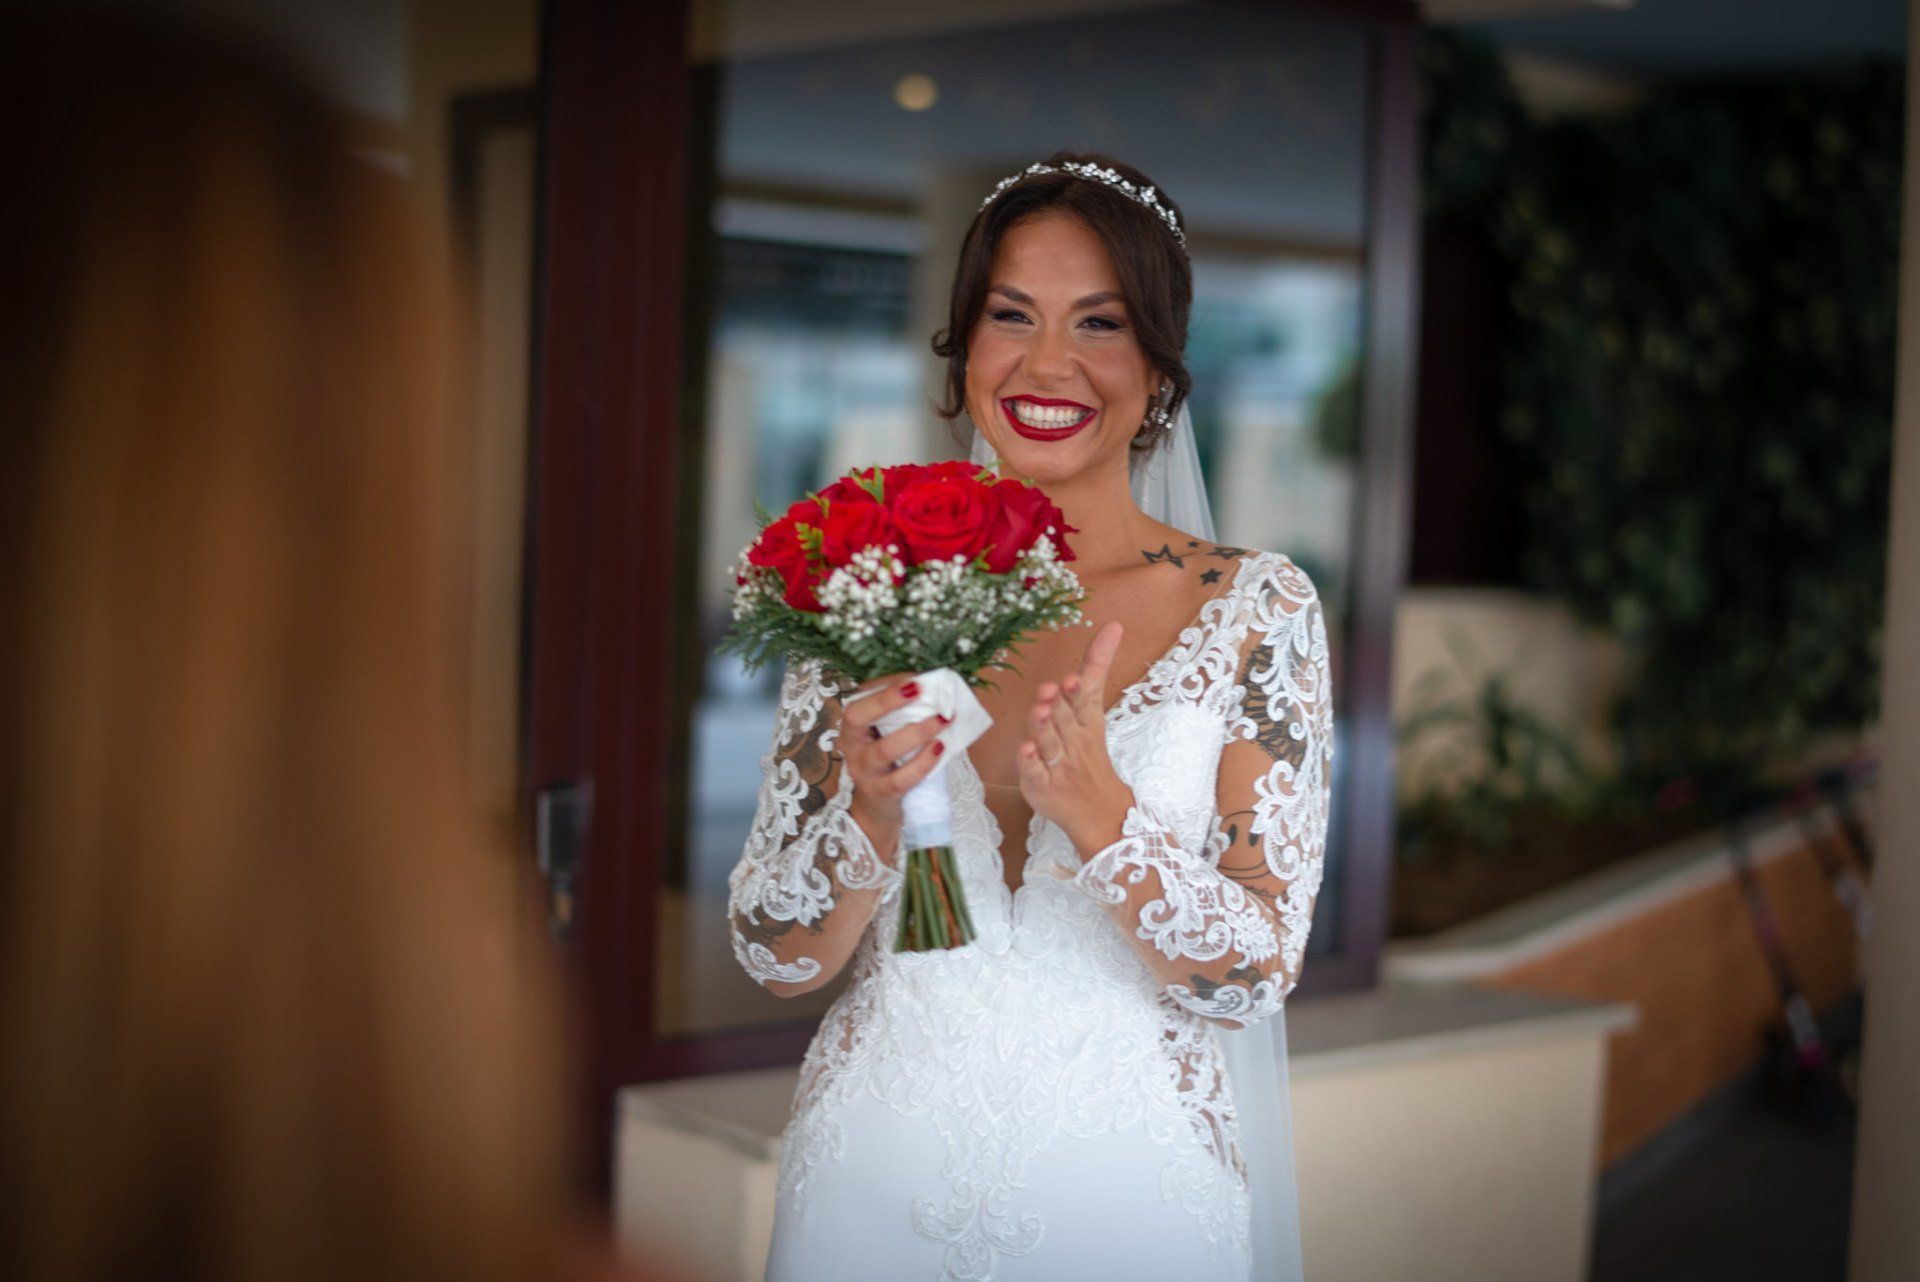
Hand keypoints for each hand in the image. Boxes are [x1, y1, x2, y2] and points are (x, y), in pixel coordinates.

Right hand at [841, 672, 948, 852]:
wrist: (876, 808)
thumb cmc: (888, 762)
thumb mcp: (888, 735)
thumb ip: (904, 715)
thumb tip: (937, 689)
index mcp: (852, 725)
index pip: (861, 697)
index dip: (886, 686)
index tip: (916, 678)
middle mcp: (851, 745)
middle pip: (856, 717)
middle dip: (887, 699)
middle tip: (919, 688)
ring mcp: (863, 770)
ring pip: (884, 749)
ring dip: (917, 732)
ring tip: (942, 720)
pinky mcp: (880, 793)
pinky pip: (901, 778)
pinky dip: (923, 762)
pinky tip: (939, 748)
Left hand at [1017, 622, 1134, 854]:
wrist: (1098, 811)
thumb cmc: (1089, 752)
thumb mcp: (1094, 709)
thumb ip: (1096, 667)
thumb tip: (1112, 626)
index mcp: (1086, 721)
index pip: (1085, 701)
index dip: (1079, 691)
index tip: (1075, 677)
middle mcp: (1073, 740)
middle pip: (1065, 718)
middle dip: (1061, 703)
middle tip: (1055, 688)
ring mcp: (1057, 763)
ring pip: (1049, 742)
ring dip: (1044, 726)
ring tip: (1039, 710)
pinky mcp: (1041, 783)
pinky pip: (1034, 771)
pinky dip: (1029, 761)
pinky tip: (1025, 749)